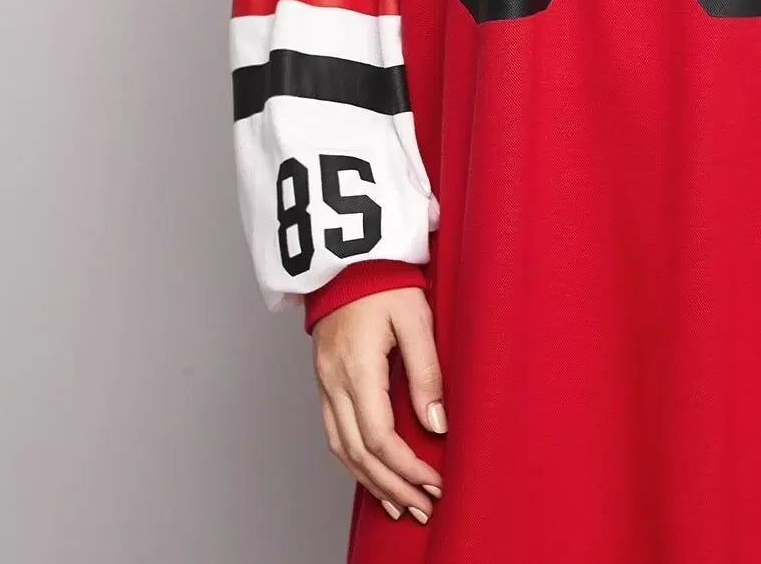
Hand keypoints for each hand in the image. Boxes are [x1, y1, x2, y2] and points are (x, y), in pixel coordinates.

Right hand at [312, 286, 446, 525]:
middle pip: (359, 454)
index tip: (434, 483)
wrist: (346, 253)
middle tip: (421, 507)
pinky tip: (371, 473)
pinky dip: (353, 461)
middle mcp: (335, 382)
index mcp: (358, 369)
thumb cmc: (384, 278)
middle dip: (392, 487)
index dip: (407, 468)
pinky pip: (334, 433)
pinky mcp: (324, 378)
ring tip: (399, 505)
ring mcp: (324, 382)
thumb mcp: (416, 318)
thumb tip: (436, 425)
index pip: (379, 438)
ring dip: (371, 482)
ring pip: (342, 449)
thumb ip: (426, 372)